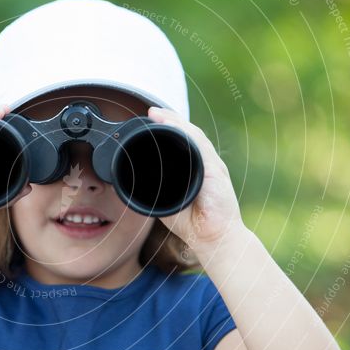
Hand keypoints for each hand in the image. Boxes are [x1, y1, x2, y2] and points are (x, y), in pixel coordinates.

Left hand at [147, 106, 247, 259]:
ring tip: (157, 114)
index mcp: (196, 169)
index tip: (151, 119)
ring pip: (193, 135)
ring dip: (175, 122)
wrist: (214, 238)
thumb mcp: (168, 203)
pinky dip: (186, 134)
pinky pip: (200, 146)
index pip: (183, 142)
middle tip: (151, 111)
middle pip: (188, 133)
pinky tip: (174, 126)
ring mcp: (212, 166)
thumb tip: (134, 183)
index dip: (168, 128)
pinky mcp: (215, 171)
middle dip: (170, 119)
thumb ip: (157, 191)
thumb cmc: (193, 224)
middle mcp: (206, 163)